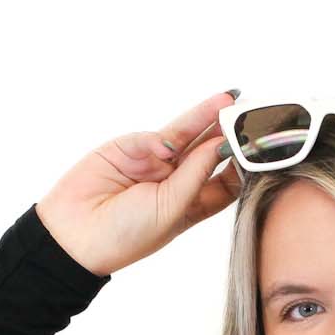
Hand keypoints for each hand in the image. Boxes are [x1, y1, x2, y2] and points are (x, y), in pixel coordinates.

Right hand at [35, 90, 241, 276]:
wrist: (75, 235)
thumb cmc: (126, 235)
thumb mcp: (171, 209)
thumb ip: (196, 175)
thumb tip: (222, 144)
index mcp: (191, 205)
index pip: (226, 181)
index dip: (242, 165)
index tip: (260, 150)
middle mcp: (175, 181)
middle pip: (209, 151)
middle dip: (228, 132)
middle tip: (249, 113)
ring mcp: (152, 163)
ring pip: (185, 135)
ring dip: (205, 117)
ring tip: (227, 99)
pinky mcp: (129, 148)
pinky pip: (151, 137)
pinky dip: (159, 140)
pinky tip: (163, 149)